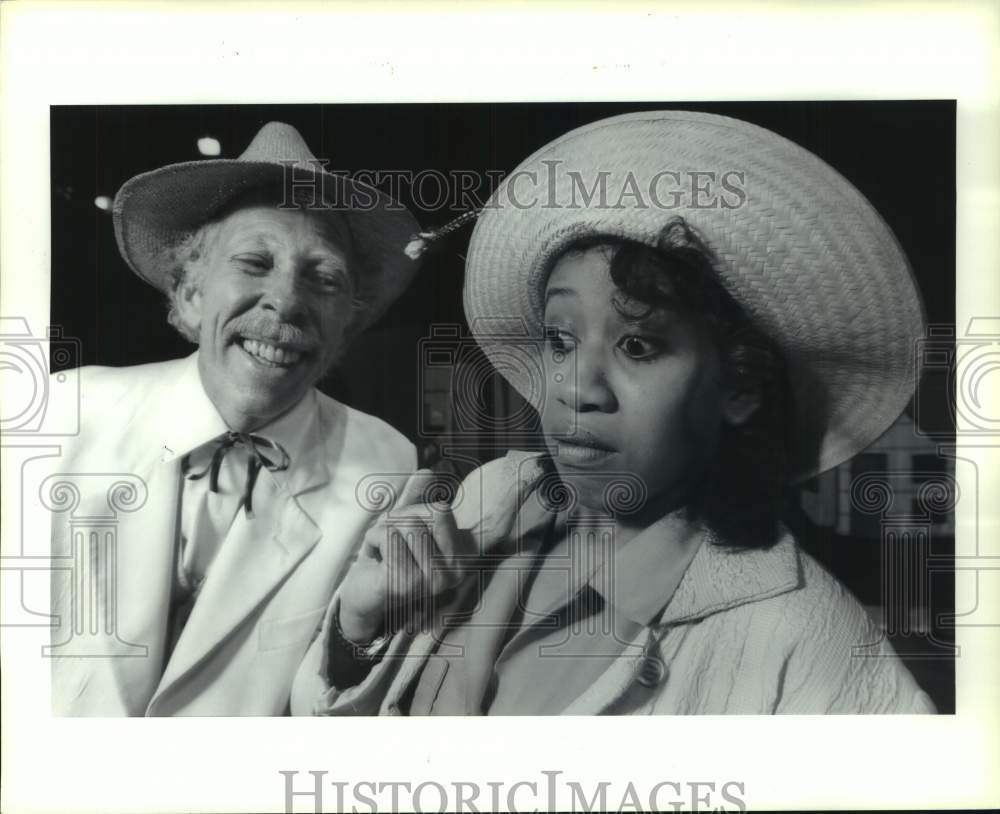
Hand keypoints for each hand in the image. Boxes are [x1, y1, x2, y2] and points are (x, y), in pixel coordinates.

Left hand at [337, 469, 471, 642]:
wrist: (361, 598)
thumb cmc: (385, 561)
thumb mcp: (403, 526)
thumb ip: (417, 500)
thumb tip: (427, 471)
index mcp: (459, 559)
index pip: (441, 511)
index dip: (414, 513)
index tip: (405, 535)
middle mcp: (452, 572)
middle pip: (422, 515)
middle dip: (396, 521)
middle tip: (388, 545)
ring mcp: (430, 581)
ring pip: (404, 524)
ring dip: (381, 532)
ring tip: (381, 553)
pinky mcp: (406, 584)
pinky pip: (388, 537)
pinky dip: (372, 541)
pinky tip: (373, 559)